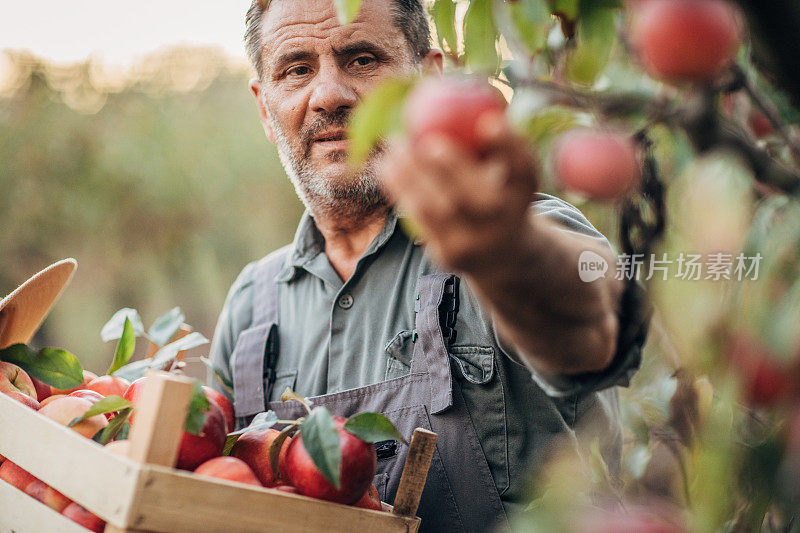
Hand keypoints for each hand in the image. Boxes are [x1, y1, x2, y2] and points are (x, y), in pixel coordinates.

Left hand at [381, 113, 538, 275]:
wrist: (499, 250)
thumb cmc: (494, 186)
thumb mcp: (499, 163)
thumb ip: (482, 130)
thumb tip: (456, 78)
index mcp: (524, 192)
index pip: (524, 169)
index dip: (510, 146)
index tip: (490, 121)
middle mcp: (506, 221)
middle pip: (480, 198)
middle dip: (451, 166)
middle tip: (426, 138)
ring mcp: (477, 243)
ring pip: (440, 209)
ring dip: (411, 174)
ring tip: (395, 144)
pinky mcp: (449, 256)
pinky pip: (419, 219)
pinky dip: (400, 189)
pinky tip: (386, 165)